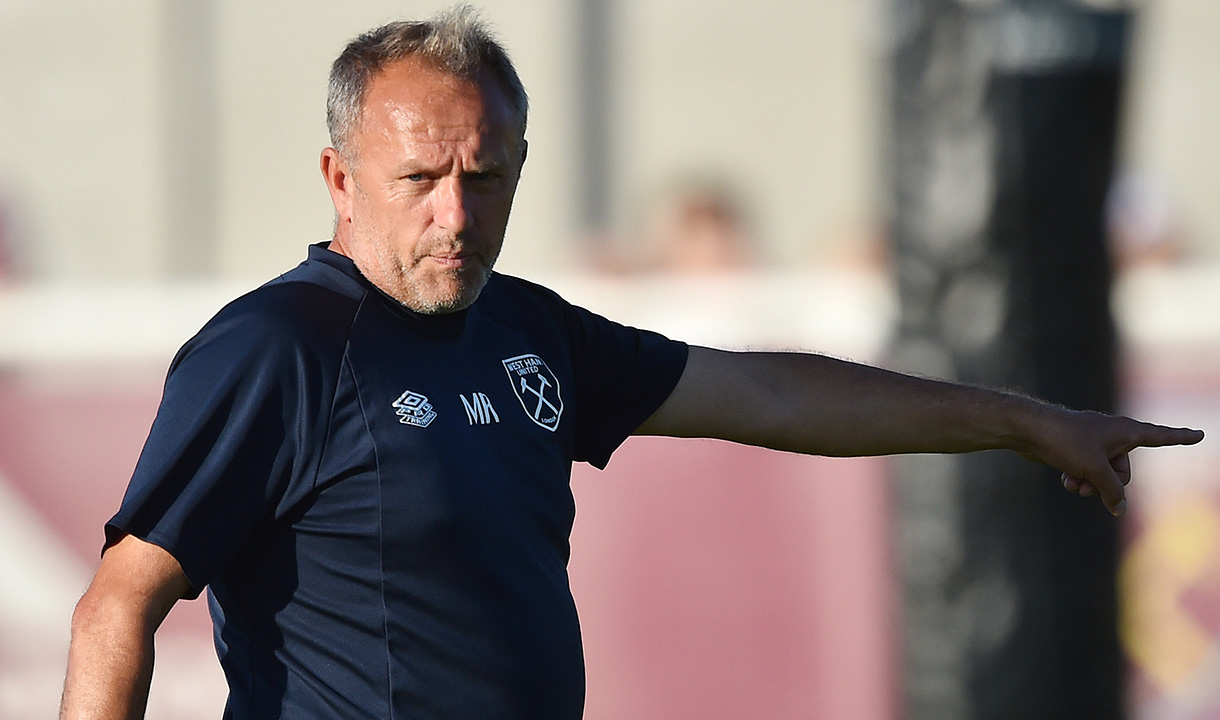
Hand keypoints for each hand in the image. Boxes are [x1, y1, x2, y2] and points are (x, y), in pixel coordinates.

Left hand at [1019, 407, 1203, 515]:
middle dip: (1108, 484)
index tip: (1201, 433)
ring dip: (1090, 484)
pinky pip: (1086, 471)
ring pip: (1102, 474)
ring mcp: (1093, 442)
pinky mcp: (1076, 449)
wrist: (1029, 429)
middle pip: (1124, 471)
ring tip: (1073, 482)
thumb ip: (1112, 490)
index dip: (1181, 437)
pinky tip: (1064, 479)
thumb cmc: (1066, 441)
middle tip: (1089, 486)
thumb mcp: (1095, 469)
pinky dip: (1078, 477)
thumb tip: (1118, 508)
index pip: (1161, 436)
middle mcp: (1112, 434)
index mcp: (1126, 431)